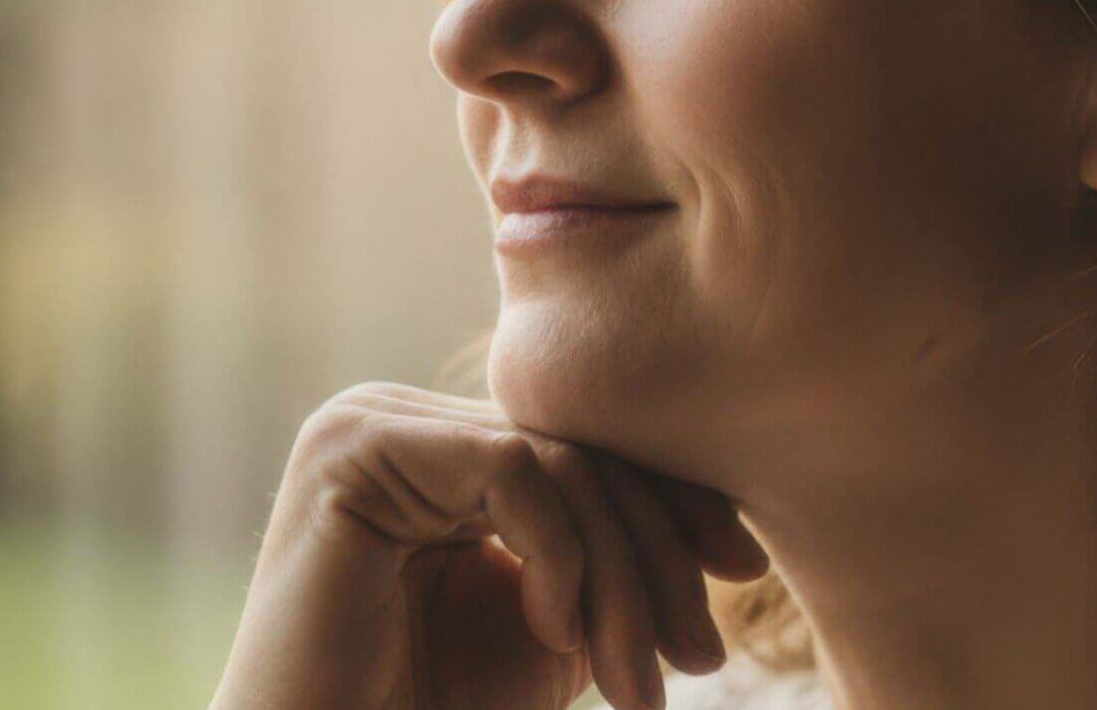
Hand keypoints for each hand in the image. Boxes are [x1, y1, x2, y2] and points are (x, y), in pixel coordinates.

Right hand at [209, 382, 771, 709]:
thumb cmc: (430, 709)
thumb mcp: (554, 624)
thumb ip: (610, 557)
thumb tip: (727, 526)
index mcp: (440, 446)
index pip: (584, 446)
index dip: (672, 506)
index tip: (742, 575)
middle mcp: (401, 416)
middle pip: (578, 451)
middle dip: (655, 560)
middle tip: (699, 661)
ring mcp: (372, 420)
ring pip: (556, 461)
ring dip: (619, 579)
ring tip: (635, 682)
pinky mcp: (354, 445)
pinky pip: (509, 467)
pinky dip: (559, 555)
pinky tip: (556, 634)